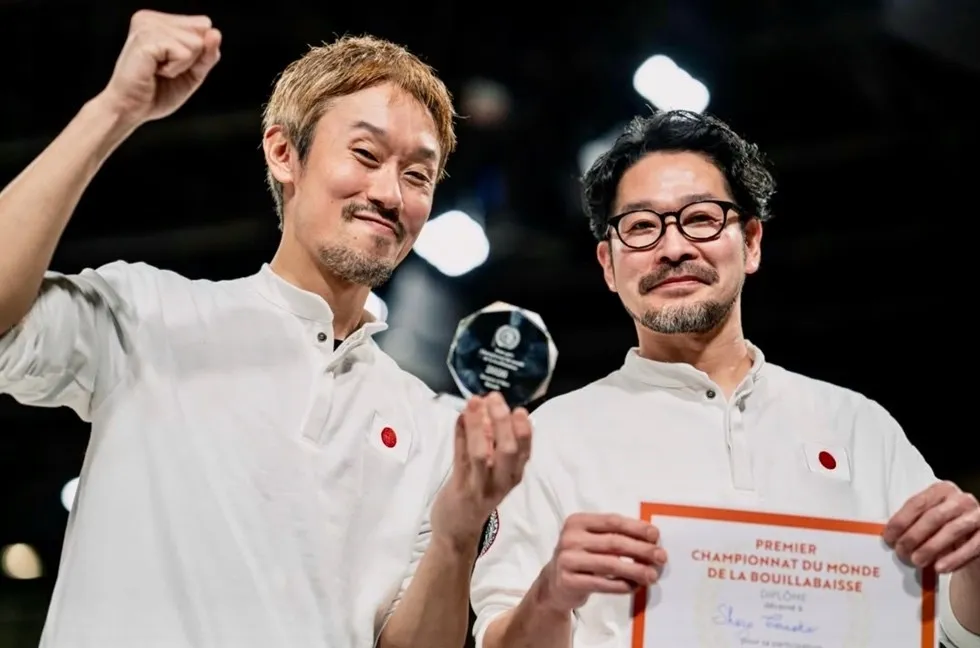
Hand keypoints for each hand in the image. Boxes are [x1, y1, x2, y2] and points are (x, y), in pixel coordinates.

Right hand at [97, 10, 221, 125]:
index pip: (204, 25)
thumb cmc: (156, 94)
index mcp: (160, 22)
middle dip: (193, 59)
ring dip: (183, 66)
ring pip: (196, 43)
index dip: (199, 52)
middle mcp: (152, 18)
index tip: (174, 64)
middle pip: (203, 31)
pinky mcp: (146, 38)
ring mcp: (147, 26)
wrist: (131, 110)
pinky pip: (184, 53)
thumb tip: (215, 33)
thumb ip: (208, 54)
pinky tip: (156, 72)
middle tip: (166, 70)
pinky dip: (176, 69)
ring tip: (159, 71)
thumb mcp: (193, 73)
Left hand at [430, 392, 531, 550]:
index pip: (526, 451)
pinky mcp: (460, 488)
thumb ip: (490, 442)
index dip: (524, 429)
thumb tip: (486, 406)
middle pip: (509, 450)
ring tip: (475, 403)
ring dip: (479, 426)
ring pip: (482, 453)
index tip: (518, 408)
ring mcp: (480, 485)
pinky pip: (460, 458)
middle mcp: (501, 481)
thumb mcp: (492, 470)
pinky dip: (460, 434)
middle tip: (495, 398)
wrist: (457, 531)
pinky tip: (460, 417)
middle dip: (503, 422)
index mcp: (513, 475)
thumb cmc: (477, 494)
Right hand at [540, 513, 666, 613]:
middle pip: (614, 542)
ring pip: (610, 564)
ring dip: (635, 570)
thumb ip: (614, 535)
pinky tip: (634, 586)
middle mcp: (570, 538)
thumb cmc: (581, 557)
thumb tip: (650, 540)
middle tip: (661, 557)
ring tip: (652, 575)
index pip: (612, 521)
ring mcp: (567, 560)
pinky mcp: (568, 581)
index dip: (636, 528)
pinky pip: (602, 584)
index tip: (655, 535)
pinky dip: (621, 585)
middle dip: (641, 550)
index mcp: (577, 521)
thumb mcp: (591, 540)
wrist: (554, 583)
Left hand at [884, 480, 979, 573]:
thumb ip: (914, 522)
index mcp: (940, 490)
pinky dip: (954, 558)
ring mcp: (977, 514)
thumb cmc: (944, 529)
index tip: (889, 538)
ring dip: (931, 548)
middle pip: (933, 517)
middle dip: (914, 536)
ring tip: (917, 561)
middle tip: (901, 553)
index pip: (917, 504)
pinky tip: (940, 568)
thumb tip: (891, 537)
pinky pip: (972, 546)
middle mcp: (960, 498)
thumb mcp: (929, 520)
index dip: (900, 522)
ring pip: (952, 530)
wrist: (973, 540)